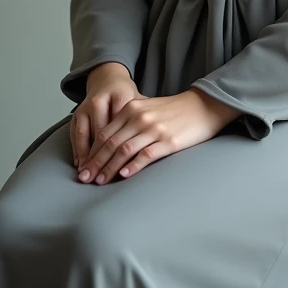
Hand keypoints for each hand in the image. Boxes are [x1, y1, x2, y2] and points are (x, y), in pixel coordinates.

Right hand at [70, 62, 139, 171]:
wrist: (109, 78)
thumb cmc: (126, 95)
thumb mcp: (139, 103)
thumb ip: (146, 121)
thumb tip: (157, 143)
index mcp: (121, 97)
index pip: (121, 129)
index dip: (121, 151)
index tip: (121, 168)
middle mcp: (101, 101)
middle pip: (101, 134)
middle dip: (101, 159)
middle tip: (101, 178)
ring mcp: (87, 106)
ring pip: (86, 135)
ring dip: (87, 157)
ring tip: (88, 175)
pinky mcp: (78, 111)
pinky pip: (76, 133)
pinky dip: (78, 149)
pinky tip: (80, 162)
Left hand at [76, 88, 241, 184]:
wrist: (203, 106)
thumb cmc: (174, 110)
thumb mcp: (148, 108)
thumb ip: (129, 120)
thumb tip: (109, 143)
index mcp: (132, 108)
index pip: (105, 133)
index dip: (92, 152)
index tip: (84, 167)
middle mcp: (140, 117)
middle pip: (110, 143)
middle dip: (96, 163)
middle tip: (85, 179)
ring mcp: (154, 129)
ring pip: (124, 151)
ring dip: (109, 168)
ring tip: (100, 181)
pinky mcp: (168, 141)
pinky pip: (145, 155)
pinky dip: (132, 166)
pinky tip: (124, 176)